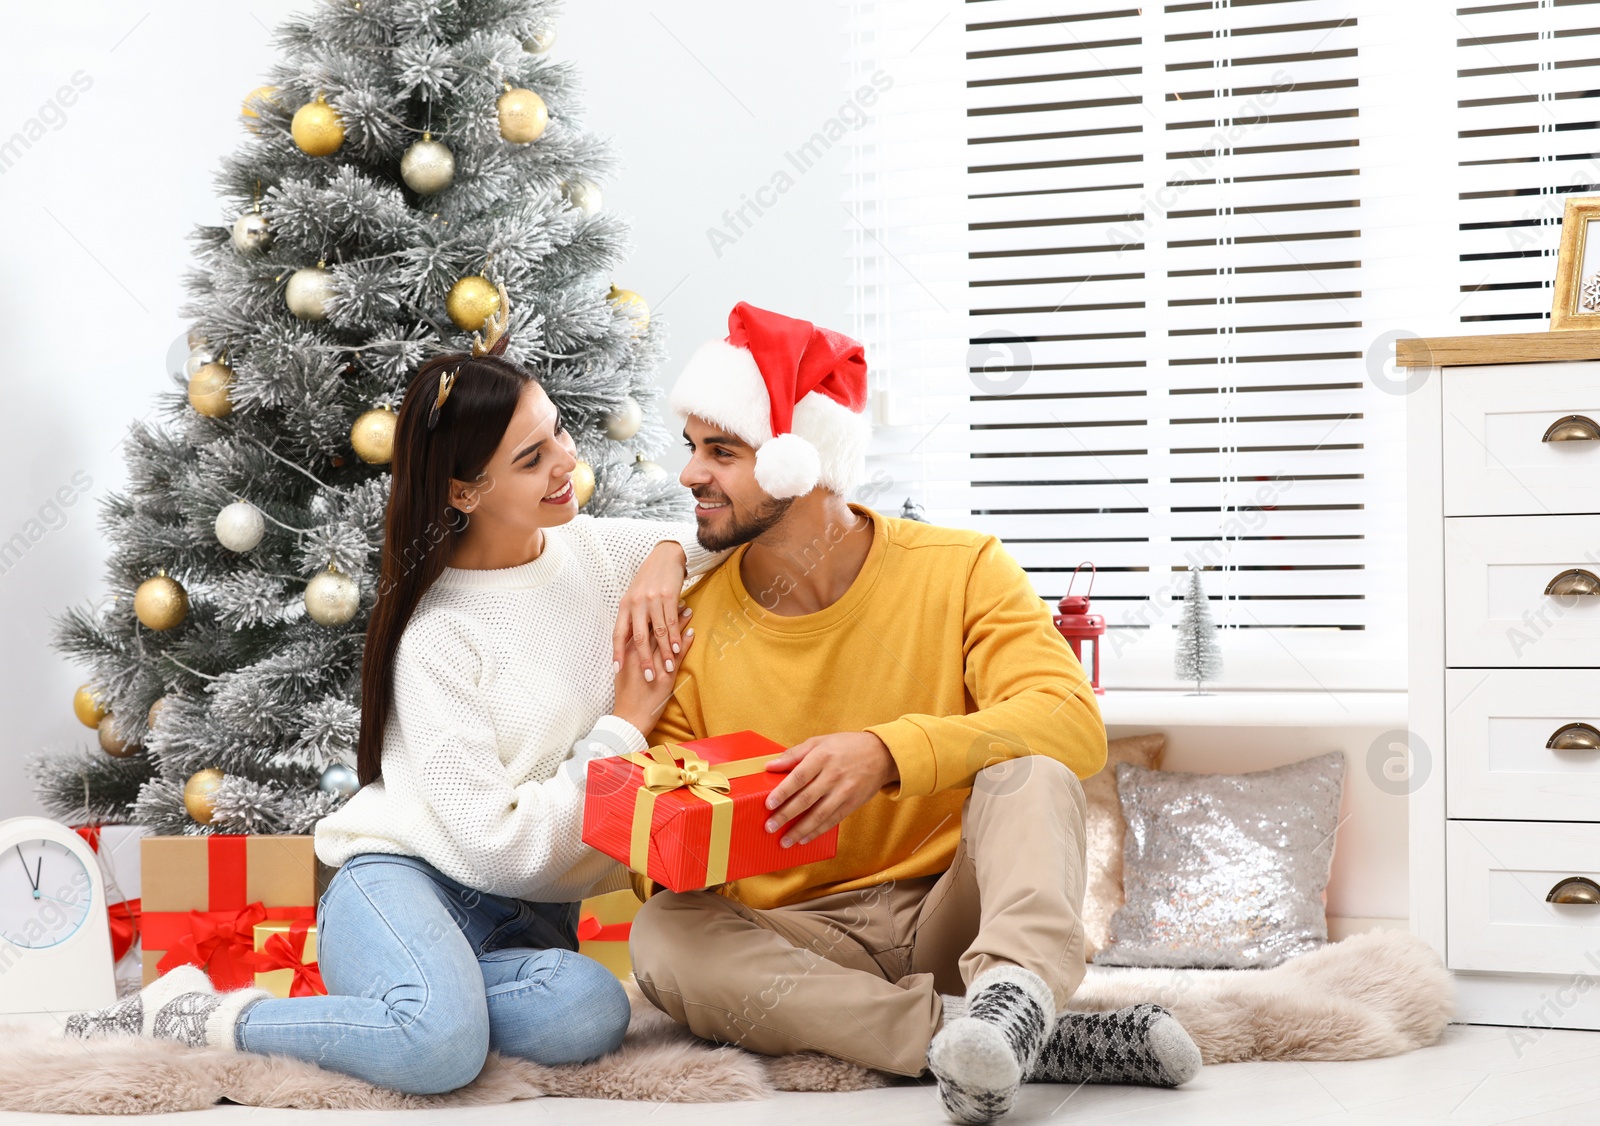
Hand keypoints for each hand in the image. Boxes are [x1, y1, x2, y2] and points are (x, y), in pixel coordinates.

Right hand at [612, 607, 693, 735]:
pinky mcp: (665, 676)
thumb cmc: (625, 695)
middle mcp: (640, 655)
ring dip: (678, 623)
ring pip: (667, 638)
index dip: (653, 612)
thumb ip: (626, 653)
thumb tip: (632, 640)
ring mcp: (653, 664)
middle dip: (667, 611)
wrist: (629, 718)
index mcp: (628, 652)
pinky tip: (692, 632)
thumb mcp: (622, 670)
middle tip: (678, 598)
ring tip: (688, 610)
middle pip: (655, 627)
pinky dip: (685, 642)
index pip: (642, 626)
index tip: (661, 599)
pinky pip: (677, 655)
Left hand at [613, 541, 690, 682]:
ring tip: (666, 668)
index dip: (617, 653)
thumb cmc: (649, 580)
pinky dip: (673, 638)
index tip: (618, 671)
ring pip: (657, 633)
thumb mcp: (635, 597)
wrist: (665, 557)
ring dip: (663, 653)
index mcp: (625, 605)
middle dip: (643, 660)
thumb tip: (628, 641)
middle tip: (648, 677)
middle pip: (638, 637)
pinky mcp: (668, 597)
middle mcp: (636, 603)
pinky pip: (670, 622)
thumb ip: (632, 618)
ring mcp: (652, 600)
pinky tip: (676, 650)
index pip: (619, 633)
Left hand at [761, 732, 898, 847]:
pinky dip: (817, 832)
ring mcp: (844, 791)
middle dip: (786, 815)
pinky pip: (832, 821)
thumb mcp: (820, 742)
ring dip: (800, 830)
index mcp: (822, 757)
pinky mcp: (852, 804)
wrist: (882, 754)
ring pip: (819, 815)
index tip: (768, 804)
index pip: (799, 777)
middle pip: (806, 799)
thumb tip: (770, 765)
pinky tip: (804, 839)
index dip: (783, 791)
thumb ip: (794, 753)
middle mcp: (833, 775)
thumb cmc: (846, 746)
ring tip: (784, 841)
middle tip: (769, 827)